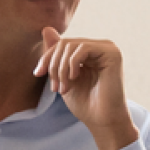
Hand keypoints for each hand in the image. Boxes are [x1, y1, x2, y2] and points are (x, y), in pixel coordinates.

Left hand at [35, 27, 139, 149]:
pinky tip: (74, 79)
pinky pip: (83, 48)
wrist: (102, 121)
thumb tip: (46, 28)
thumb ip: (55, 55)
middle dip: (53, 65)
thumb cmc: (86, 104)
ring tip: (63, 88)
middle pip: (65, 43)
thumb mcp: (62, 77)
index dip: (47, 57)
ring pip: (72, 45)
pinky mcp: (112, 54)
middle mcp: (99, 47)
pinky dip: (72, 64)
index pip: (61, 44)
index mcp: (89, 52)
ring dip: (61, 68)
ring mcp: (107, 49)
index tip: (37, 74)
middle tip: (55, 88)